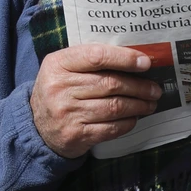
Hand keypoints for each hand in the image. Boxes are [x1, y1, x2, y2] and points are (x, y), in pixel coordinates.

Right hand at [30, 44, 163, 157]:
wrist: (36, 126)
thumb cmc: (59, 90)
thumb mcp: (64, 68)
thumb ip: (92, 61)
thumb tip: (136, 60)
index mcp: (58, 64)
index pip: (97, 56)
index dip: (125, 59)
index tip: (146, 63)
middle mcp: (60, 88)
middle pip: (111, 84)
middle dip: (139, 87)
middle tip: (155, 89)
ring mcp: (67, 113)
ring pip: (115, 107)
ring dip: (139, 105)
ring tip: (150, 103)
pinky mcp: (76, 135)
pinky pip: (111, 128)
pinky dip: (128, 122)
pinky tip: (135, 118)